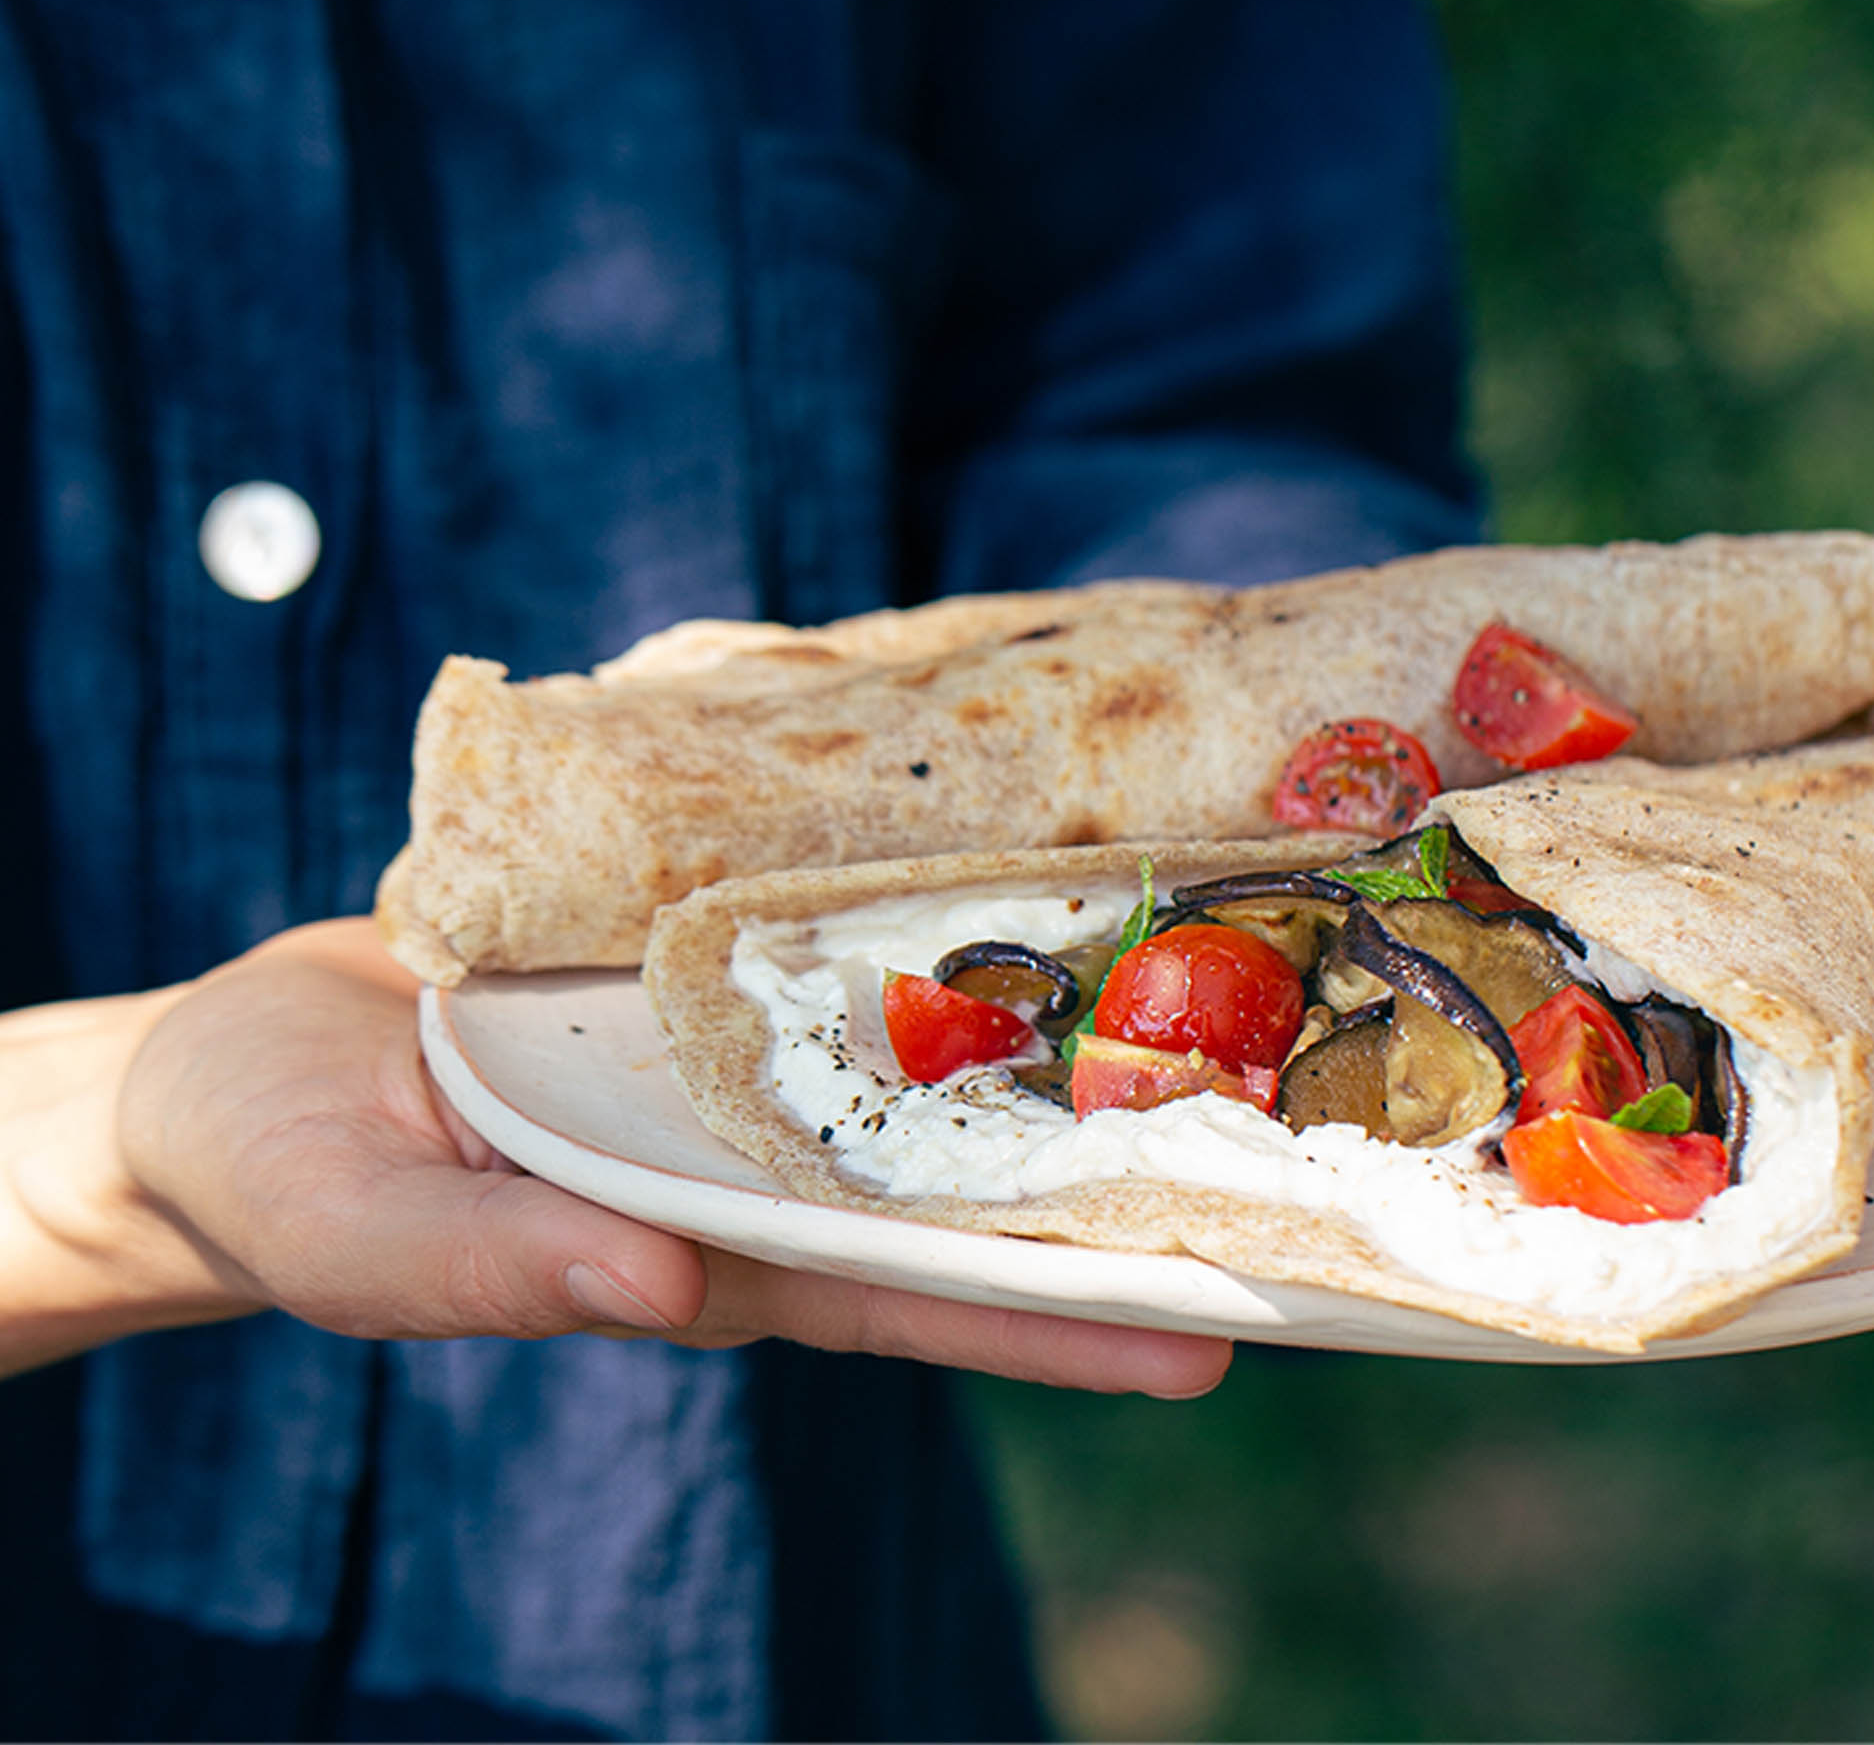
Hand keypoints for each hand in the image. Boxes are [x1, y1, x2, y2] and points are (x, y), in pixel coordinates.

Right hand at [80, 919, 1226, 1394]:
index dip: (1065, 1322)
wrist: (249, 1056)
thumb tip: (658, 1291)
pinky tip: (1034, 858)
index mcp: (717, 1252)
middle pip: (976, 1177)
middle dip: (1127, 1177)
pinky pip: (842, 934)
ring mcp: (749, 1052)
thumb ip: (504, 1273)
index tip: (1218, 1333)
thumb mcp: (375, 1243)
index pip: (925, 1302)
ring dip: (1066, 1025)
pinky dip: (931, 908)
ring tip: (1230, 985)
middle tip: (1307, 1155)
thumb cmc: (294, 1179)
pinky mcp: (708, 956)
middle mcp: (769, 1157)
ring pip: (936, 1045)